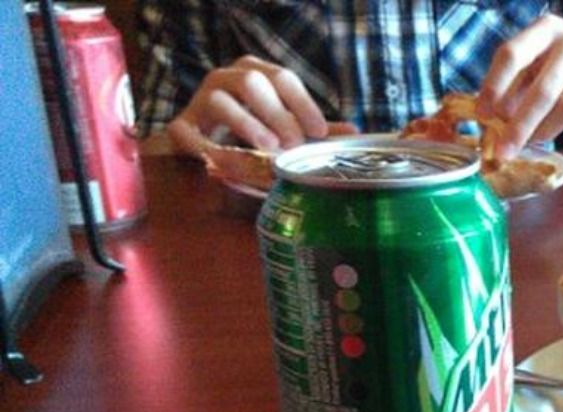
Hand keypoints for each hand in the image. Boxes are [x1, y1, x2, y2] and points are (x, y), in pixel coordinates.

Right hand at [166, 55, 357, 155]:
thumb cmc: (250, 127)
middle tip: (294, 144)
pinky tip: (227, 163)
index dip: (303, 104)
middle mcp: (226, 76)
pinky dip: (209, 148)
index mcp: (256, 71)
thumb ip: (314, 128)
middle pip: (253, 83)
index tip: (319, 133)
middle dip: (277, 114)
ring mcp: (201, 98)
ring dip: (248, 124)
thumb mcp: (285, 125)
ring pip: (222, 100)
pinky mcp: (181, 124)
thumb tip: (355, 132)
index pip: (283, 77)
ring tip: (269, 147)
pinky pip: (190, 132)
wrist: (200, 138)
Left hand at [478, 14, 562, 159]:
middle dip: (520, 125)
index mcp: (545, 28)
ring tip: (535, 139)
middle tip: (505, 150)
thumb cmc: (559, 64)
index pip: (513, 55)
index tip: (483, 115)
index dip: (494, 86)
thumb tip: (489, 120)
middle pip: (542, 89)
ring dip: (547, 130)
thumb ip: (513, 85)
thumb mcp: (535, 63)